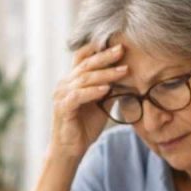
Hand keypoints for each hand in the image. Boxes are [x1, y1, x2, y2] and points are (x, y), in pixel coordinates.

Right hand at [50, 43, 127, 159]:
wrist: (71, 149)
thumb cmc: (84, 126)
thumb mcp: (101, 104)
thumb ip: (109, 90)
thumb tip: (128, 77)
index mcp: (72, 80)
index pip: (82, 57)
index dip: (97, 48)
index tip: (116, 41)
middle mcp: (65, 84)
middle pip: (86, 64)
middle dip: (105, 56)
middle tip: (122, 49)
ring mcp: (62, 95)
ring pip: (85, 79)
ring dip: (105, 74)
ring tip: (123, 70)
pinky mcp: (63, 108)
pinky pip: (78, 96)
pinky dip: (93, 91)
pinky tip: (106, 89)